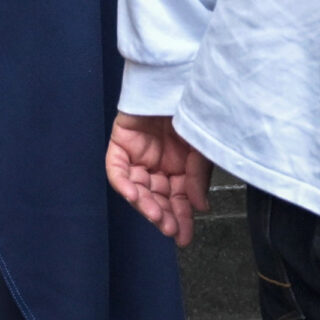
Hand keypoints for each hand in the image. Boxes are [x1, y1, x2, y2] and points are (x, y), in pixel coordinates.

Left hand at [106, 113, 213, 247]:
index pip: (178, 198)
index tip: (184, 237)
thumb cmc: (193, 111)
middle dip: (164, 215)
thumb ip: (198, 178)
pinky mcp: (120, 146)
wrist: (175, 81)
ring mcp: (138, 157)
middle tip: (171, 229)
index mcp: (180, 167)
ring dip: (146, 204)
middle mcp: (158, 165)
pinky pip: (117, 171)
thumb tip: (199, 207)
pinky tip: (136, 196)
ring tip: (157, 216)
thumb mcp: (202, 149)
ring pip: (137, 189)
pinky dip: (124, 184)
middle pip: (157, 198)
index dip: (181, 218)